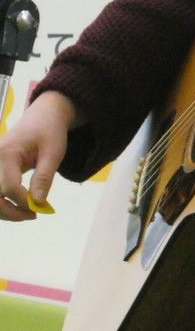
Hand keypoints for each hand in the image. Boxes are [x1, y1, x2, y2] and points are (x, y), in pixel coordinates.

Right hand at [0, 91, 75, 220]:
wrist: (44, 115)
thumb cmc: (50, 131)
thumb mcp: (53, 152)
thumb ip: (44, 178)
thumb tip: (37, 204)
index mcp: (6, 153)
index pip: (8, 187)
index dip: (23, 201)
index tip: (41, 208)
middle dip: (10, 212)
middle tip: (33, 216)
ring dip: (6, 210)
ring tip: (28, 213)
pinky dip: (5, 202)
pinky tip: (22, 206)